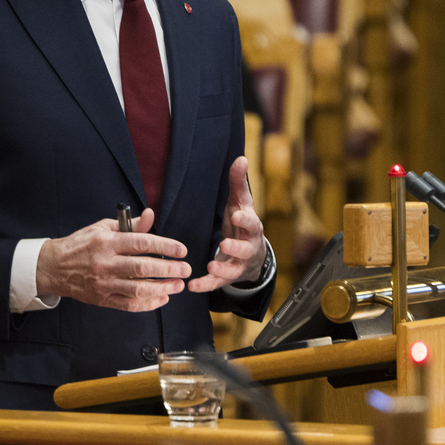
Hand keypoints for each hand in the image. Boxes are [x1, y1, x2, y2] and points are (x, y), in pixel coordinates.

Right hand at [36, 208, 191, 311]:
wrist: (55, 267)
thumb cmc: (81, 245)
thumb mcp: (103, 228)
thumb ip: (130, 225)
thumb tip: (150, 215)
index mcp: (106, 242)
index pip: (141, 243)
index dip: (165, 246)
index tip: (181, 250)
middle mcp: (105, 263)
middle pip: (142, 268)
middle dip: (168, 269)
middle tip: (185, 269)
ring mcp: (104, 284)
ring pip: (138, 289)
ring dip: (162, 288)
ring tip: (178, 285)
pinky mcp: (102, 299)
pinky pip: (129, 304)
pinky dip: (147, 303)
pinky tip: (162, 298)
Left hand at [187, 158, 265, 293]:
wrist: (252, 256)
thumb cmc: (243, 224)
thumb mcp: (241, 203)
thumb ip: (238, 183)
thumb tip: (241, 158)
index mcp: (251, 228)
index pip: (252, 223)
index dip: (245, 219)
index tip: (236, 214)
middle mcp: (247, 248)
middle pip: (246, 248)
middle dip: (236, 247)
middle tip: (225, 244)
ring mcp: (238, 264)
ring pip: (233, 269)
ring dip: (222, 269)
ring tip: (210, 265)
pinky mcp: (227, 276)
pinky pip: (217, 283)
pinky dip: (205, 285)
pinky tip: (192, 286)